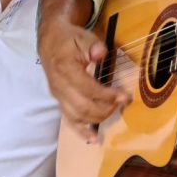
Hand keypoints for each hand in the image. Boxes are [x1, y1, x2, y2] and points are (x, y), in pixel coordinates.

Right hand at [37, 0, 130, 141]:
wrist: (51, 42)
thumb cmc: (70, 40)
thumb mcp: (83, 37)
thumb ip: (94, 46)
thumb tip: (101, 54)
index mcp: (65, 70)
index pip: (88, 88)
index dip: (107, 95)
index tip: (125, 96)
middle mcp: (59, 87)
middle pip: (83, 106)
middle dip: (106, 108)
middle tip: (123, 102)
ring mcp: (58, 97)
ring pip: (77, 116)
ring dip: (98, 118)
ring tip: (114, 111)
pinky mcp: (59, 102)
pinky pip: (69, 121)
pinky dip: (81, 132)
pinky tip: (93, 140)